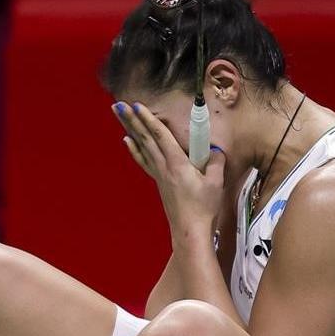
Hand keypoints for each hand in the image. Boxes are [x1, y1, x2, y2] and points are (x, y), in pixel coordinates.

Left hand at [113, 101, 225, 238]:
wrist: (190, 230)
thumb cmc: (203, 208)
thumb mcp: (215, 183)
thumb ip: (215, 162)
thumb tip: (215, 152)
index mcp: (177, 164)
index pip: (161, 136)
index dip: (149, 120)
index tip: (137, 106)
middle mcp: (164, 167)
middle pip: (145, 138)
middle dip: (132, 120)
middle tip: (118, 105)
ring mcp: (159, 174)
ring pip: (142, 146)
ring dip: (130, 129)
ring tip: (119, 115)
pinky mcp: (159, 181)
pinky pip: (143, 160)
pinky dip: (134, 149)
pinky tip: (127, 141)